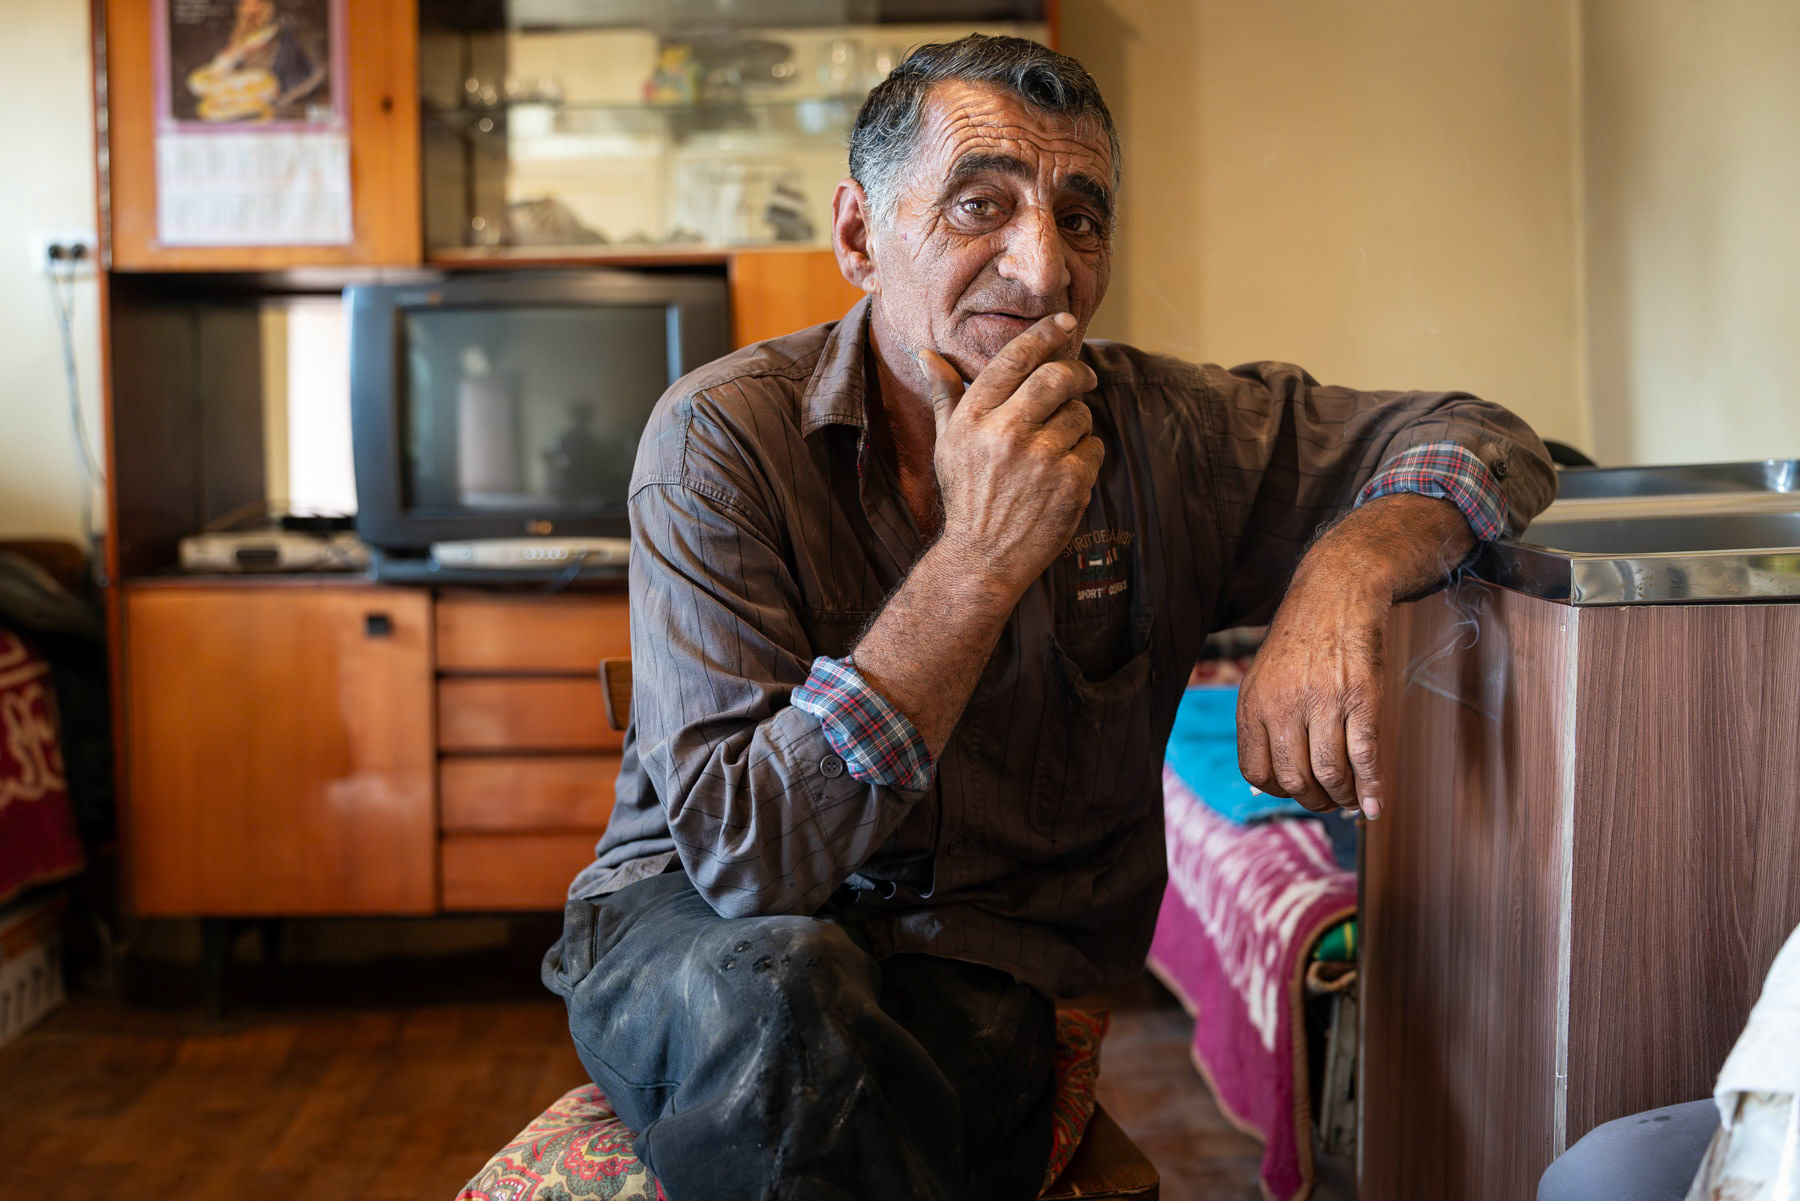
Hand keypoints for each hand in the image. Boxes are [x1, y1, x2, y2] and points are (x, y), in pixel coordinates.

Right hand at [914, 313, 1104, 594]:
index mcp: (974, 417)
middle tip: (1084, 377)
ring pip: (1080, 414)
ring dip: (1077, 423)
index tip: (1066, 322)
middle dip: (1078, 372)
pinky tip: (1065, 474)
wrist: (982, 559)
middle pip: (1058, 376)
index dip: (1046, 334)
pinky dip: (1086, 455)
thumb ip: (946, 396)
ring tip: (1058, 446)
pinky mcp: (1070, 482)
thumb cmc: (966, 496)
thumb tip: (928, 354)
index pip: (1016, 358)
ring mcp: (1041, 458)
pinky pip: (1094, 447)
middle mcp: (1005, 432)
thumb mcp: (947, 444)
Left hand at [1236, 563, 1389, 818]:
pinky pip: (1364, 755)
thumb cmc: (1300, 641)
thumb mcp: (1264, 678)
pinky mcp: (1361, 697)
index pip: (1256, 771)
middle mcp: (1283, 705)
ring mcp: (1323, 702)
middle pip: (1294, 779)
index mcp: (1253, 703)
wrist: (1336, 592)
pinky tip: (1373, 803)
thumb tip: (1263, 784)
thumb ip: (1262, 725)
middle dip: (1313, 800)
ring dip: (1342, 797)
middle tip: (1327, 802)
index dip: (1277, 791)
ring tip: (1348, 800)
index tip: (1295, 790)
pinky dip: (1370, 787)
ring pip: (1330, 773)